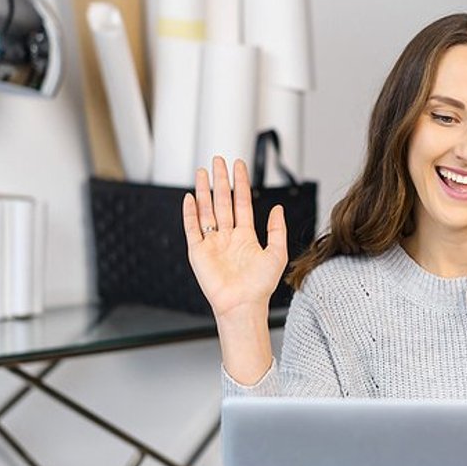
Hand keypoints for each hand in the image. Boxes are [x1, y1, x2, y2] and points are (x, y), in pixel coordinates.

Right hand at [182, 156, 287, 323]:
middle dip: (221, 180)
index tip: (238, 166)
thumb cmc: (260, 287)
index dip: (240, 183)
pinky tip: (189, 197)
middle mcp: (227, 237)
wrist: (243, 305)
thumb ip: (277, 230)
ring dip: (204, 190)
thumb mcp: (277, 254)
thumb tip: (277, 208)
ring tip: (202, 171)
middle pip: (222, 201)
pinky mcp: (198, 252)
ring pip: (206, 210)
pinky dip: (189, 213)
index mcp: (246, 237)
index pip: (242, 203)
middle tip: (218, 160)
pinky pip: (192, 228)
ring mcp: (212, 243)